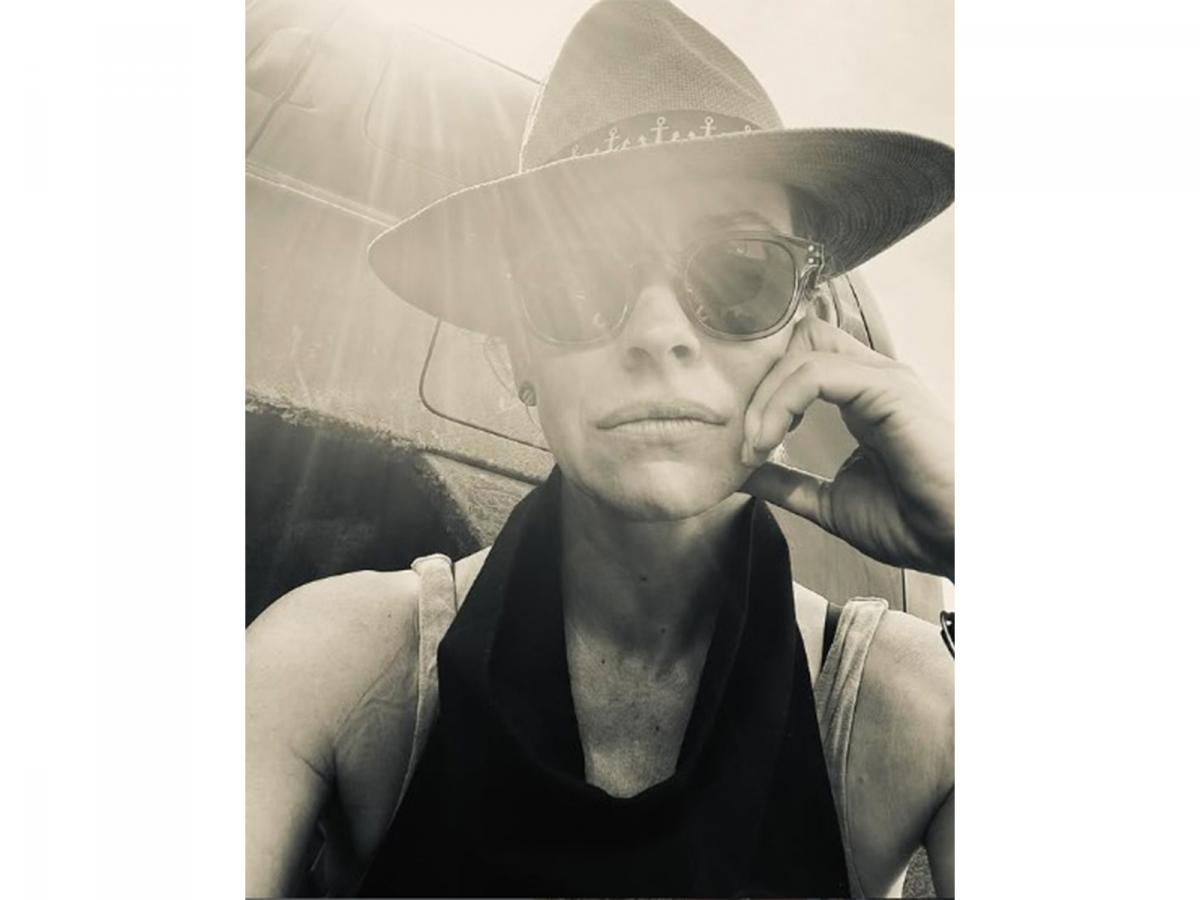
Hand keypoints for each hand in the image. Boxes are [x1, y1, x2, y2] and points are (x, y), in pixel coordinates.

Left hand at [740, 315, 953, 579]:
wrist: (960, 541)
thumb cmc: (913, 522)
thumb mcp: (828, 502)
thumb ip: (785, 483)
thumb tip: (740, 471)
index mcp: (860, 396)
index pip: (801, 355)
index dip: (762, 385)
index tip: (745, 441)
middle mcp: (871, 378)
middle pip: (799, 337)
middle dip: (759, 379)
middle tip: (744, 435)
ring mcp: (881, 378)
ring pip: (802, 349)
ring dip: (763, 397)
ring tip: (753, 445)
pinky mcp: (887, 388)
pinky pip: (816, 374)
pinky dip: (780, 403)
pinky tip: (769, 439)